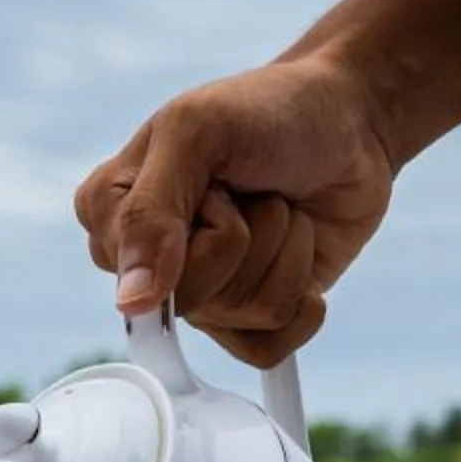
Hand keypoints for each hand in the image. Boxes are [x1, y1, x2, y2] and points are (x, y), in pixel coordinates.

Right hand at [74, 54, 399, 367]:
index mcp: (111, 214)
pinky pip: (269, 350)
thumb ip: (149, 211)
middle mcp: (148, 263)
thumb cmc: (265, 110)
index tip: (215, 177)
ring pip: (245, 315)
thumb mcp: (197, 132)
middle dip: (247, 237)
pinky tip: (303, 252)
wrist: (349, 117)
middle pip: (195, 301)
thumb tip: (131, 303)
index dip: (202, 222)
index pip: (144, 268)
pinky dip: (304, 302)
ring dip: (284, 250)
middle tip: (250, 191)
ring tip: (279, 206)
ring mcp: (202, 294)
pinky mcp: (252, 318)